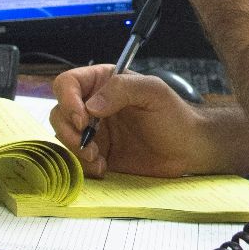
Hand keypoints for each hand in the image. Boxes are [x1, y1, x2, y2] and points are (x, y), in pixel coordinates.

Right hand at [49, 65, 236, 178]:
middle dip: (68, 131)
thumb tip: (91, 106)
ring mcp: (95, 131)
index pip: (68, 84)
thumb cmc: (175, 116)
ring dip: (76, 150)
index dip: (68, 100)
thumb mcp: (153, 92)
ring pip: (64, 137)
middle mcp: (94, 105)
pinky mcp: (98, 154)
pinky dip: (84, 165)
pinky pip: (77, 159)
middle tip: (89, 146)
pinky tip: (104, 167)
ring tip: (99, 158)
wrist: (188, 151)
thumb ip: (122, 89)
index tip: (82, 119)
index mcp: (104, 83)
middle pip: (59, 112)